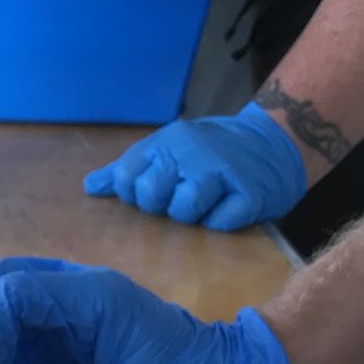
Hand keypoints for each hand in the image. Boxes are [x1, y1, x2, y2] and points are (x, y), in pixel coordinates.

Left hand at [84, 102, 306, 230]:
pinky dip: (221, 222)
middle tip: (180, 198)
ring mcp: (222, 172)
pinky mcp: (250, 194)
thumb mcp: (167, 149)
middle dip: (160, 205)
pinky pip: (221, 222)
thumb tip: (89, 186)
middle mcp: (191, 153)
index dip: (132, 194)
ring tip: (205, 204)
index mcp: (166, 143)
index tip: (152, 193)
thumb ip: (128, 169)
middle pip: (151, 193)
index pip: (125, 177)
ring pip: (185, 208)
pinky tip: (227, 209)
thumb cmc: (210, 152)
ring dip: (191, 216)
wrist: (274, 141)